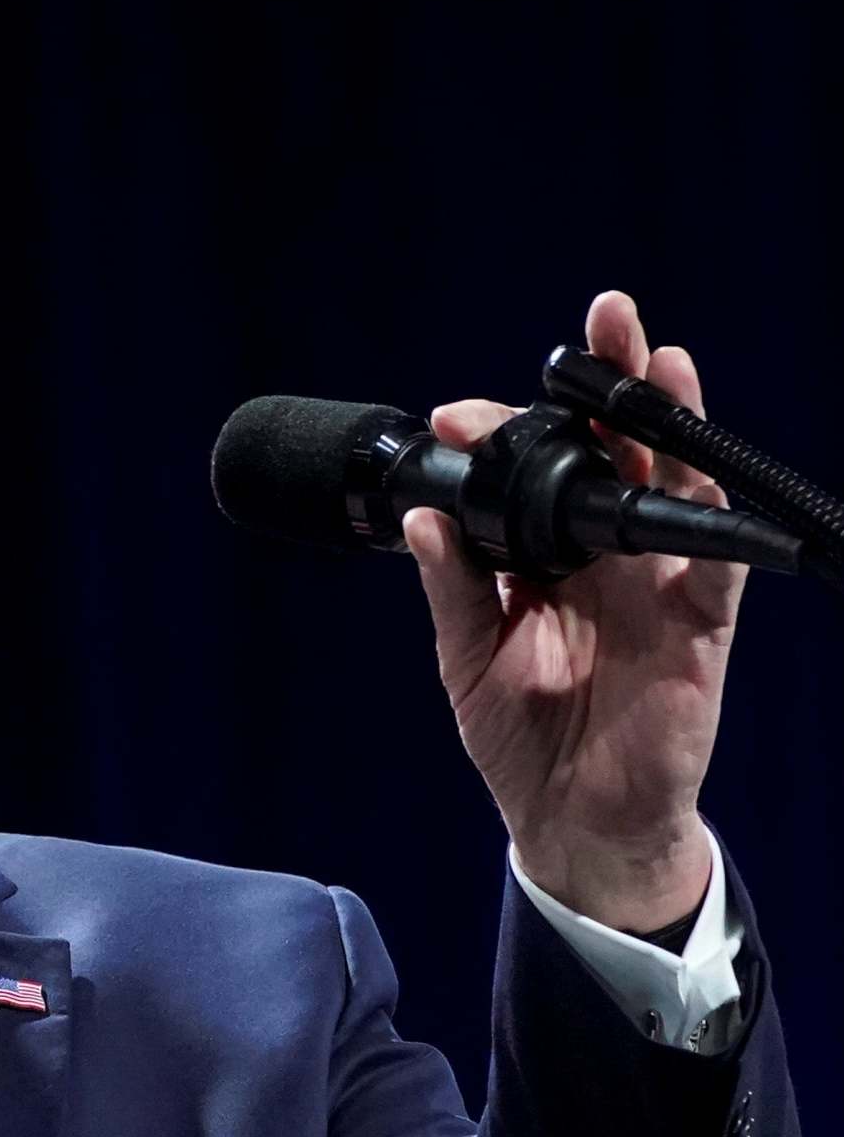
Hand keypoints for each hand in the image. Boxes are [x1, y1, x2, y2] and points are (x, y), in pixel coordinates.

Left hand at [405, 291, 739, 932]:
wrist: (571, 819)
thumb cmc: (523, 736)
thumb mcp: (466, 657)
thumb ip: (452, 588)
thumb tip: (423, 518)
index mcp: (545, 554)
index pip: (530, 471)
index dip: (502, 433)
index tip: (454, 416)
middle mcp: (603, 554)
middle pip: (614, 451)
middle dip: (609, 382)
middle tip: (603, 317)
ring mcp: (654, 583)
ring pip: (671, 486)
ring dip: (668, 423)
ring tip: (659, 360)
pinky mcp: (698, 628)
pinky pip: (712, 567)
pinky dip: (708, 523)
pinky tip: (694, 478)